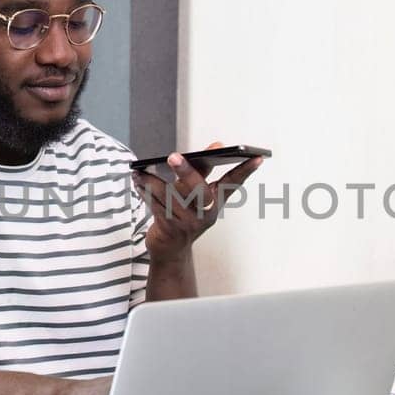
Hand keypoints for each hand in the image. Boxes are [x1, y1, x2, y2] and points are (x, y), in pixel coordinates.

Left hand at [131, 141, 263, 264]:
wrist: (170, 248)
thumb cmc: (183, 214)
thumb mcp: (196, 192)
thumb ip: (202, 169)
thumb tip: (216, 145)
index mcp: (216, 200)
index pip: (233, 183)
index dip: (246, 170)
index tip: (258, 157)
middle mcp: (206, 213)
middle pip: (200, 191)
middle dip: (187, 172)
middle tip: (173, 156)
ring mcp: (189, 223)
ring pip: (170, 198)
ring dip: (153, 182)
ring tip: (141, 171)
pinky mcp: (171, 229)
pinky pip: (155, 206)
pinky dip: (144, 192)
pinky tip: (137, 181)